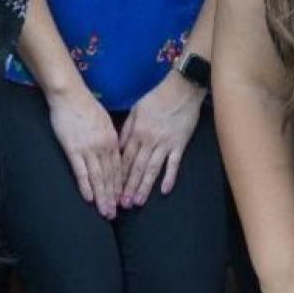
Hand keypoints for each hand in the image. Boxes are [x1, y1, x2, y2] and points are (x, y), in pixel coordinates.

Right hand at [47, 86, 122, 218]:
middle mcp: (103, 147)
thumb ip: (109, 137)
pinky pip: (81, 171)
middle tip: (114, 213)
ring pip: (98, 177)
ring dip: (102, 197)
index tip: (121, 199)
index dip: (119, 186)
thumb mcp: (105, 121)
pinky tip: (89, 199)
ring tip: (105, 212)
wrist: (70, 94)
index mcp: (112, 140)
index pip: (118, 168)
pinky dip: (86, 186)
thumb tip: (113, 150)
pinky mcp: (73, 149)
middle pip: (110, 176)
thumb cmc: (86, 105)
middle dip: (112, 196)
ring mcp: (88, 149)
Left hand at [117, 68, 202, 207]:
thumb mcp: (136, 109)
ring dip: (144, 187)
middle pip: (137, 168)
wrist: (181, 88)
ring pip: (152, 169)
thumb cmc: (157, 96)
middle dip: (128, 187)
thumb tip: (118, 147)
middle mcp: (149, 140)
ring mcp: (165, 143)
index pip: (125, 158)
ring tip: (138, 202)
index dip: (118, 175)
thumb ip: (126, 129)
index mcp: (137, 132)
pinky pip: (173, 164)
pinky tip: (164, 191)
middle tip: (122, 204)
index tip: (112, 188)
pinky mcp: (180, 144)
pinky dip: (169, 178)